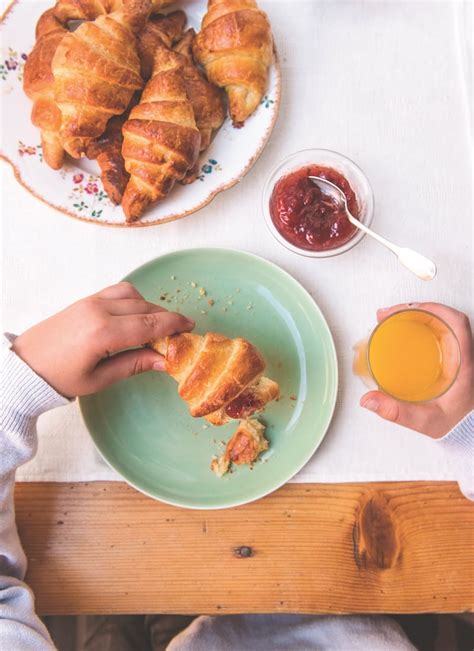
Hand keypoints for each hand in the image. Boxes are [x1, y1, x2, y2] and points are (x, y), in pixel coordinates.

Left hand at [12, 282, 194, 397]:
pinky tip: (138, 315)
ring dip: (150, 307)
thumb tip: (166, 361)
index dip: (174, 325)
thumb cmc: (60, 378)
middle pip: (145, 308)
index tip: (191, 328)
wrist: (25, 366)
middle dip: (166, 318)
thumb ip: (135, 365)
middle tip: (180, 332)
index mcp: (102, 334)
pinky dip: (134, 299)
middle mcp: (98, 311)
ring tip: (159, 326)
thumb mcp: (99, 379)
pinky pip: (118, 291)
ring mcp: (91, 301)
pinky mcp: (86, 299)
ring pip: (133, 295)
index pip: (149, 325)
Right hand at [360, 303, 473, 437]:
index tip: (407, 309)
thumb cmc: (458, 425)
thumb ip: (398, 412)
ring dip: (416, 318)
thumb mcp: (427, 420)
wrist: (471, 434)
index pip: (456, 323)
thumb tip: (369, 400)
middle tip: (387, 315)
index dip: (432, 308)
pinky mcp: (452, 361)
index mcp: (465, 363)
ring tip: (391, 321)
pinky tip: (404, 334)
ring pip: (440, 326)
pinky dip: (420, 330)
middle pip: (444, 319)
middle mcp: (464, 355)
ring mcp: (459, 357)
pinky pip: (438, 336)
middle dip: (414, 310)